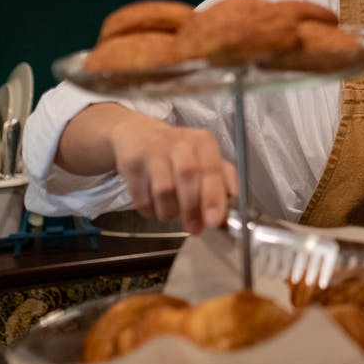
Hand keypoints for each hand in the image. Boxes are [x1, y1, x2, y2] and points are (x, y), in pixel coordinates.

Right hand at [109, 117, 237, 232]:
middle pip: (187, 176)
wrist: (139, 135)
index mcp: (203, 142)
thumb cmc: (179, 152)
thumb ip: (222, 179)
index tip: (215, 221)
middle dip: (192, 208)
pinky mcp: (131, 165)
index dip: (214, 197)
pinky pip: (143, 199)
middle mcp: (179, 143)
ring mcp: (153, 153)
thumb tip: (233, 205)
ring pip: (164, 191)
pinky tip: (156, 205)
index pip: (211, 169)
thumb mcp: (205, 158)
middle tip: (195, 228)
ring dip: (170, 211)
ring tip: (173, 213)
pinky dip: (151, 210)